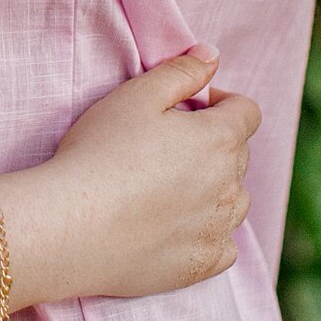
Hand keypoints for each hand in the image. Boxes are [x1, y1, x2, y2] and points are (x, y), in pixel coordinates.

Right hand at [38, 47, 258, 300]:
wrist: (74, 225)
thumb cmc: (100, 151)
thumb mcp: (135, 95)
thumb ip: (180, 72)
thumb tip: (212, 56)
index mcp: (219, 139)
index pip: (247, 111)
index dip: (220, 101)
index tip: (188, 105)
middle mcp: (231, 185)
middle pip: (239, 153)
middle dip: (212, 141)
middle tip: (164, 142)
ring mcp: (220, 229)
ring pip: (234, 200)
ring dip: (214, 186)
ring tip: (168, 183)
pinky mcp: (204, 264)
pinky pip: (225, 244)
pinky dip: (209, 230)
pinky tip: (175, 222)